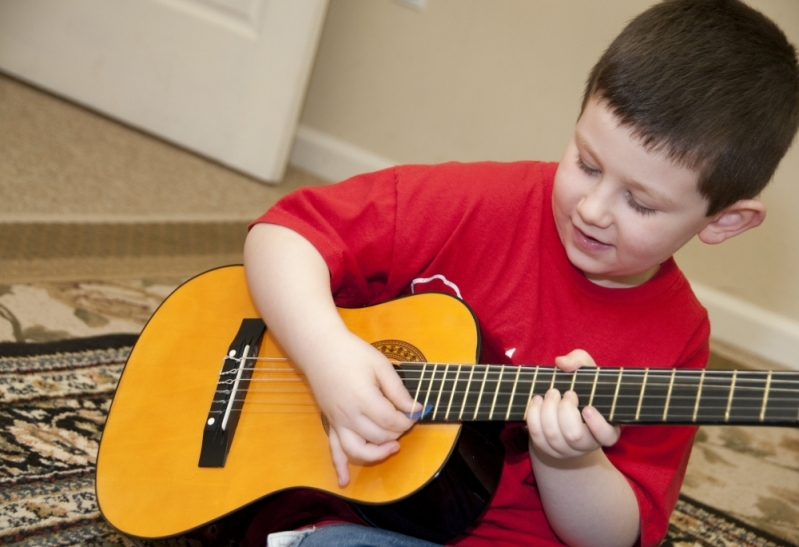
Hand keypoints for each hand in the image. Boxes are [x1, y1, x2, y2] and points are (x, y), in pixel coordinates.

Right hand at [304, 331, 419, 486]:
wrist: (320, 348)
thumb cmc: (352, 352)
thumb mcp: (380, 365)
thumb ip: (397, 390)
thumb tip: (415, 409)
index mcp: (364, 399)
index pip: (391, 421)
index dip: (408, 420)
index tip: (417, 412)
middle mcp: (349, 415)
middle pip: (379, 436)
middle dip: (398, 432)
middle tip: (406, 420)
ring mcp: (338, 421)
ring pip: (359, 449)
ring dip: (378, 453)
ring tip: (393, 447)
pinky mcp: (331, 423)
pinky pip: (334, 449)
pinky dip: (339, 467)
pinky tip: (344, 481)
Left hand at [526, 349, 619, 458]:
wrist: (564, 410)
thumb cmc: (582, 389)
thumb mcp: (586, 371)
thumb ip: (579, 361)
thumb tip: (561, 362)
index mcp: (606, 428)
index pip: (607, 436)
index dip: (597, 425)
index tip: (588, 408)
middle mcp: (588, 444)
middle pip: (574, 436)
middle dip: (564, 410)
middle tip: (562, 393)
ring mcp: (567, 450)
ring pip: (553, 436)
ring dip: (547, 411)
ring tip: (550, 394)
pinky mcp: (547, 449)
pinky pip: (537, 437)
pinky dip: (533, 416)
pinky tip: (537, 401)